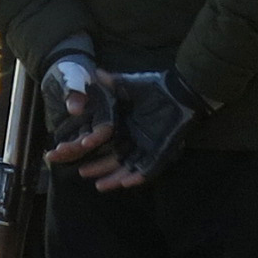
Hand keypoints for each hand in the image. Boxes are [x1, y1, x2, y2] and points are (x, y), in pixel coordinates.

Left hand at [44, 56, 118, 167]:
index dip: (97, 137)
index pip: (105, 127)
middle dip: (77, 149)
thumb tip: (75, 109)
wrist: (61, 70)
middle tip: (60, 150)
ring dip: (68, 154)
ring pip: (81, 147)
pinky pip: (71, 147)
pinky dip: (62, 153)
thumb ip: (75, 91)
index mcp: (105, 107)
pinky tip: (50, 155)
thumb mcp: (73, 77)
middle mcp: (98, 120)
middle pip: (92, 142)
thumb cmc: (71, 70)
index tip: (85, 143)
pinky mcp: (74, 131)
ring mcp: (86, 127)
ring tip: (51, 155)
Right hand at [63, 71, 204, 190]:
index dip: (90, 146)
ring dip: (113, 177)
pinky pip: (147, 170)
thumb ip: (113, 83)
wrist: (181, 93)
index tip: (77, 149)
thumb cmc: (156, 88)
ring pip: (127, 167)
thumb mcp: (131, 86)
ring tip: (98, 185)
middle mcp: (133, 139)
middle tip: (82, 171)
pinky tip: (124, 183)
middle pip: (113, 158)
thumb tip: (95, 73)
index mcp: (125, 126)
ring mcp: (147, 148)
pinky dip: (136, 177)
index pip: (104, 141)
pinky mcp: (160, 154)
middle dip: (98, 167)